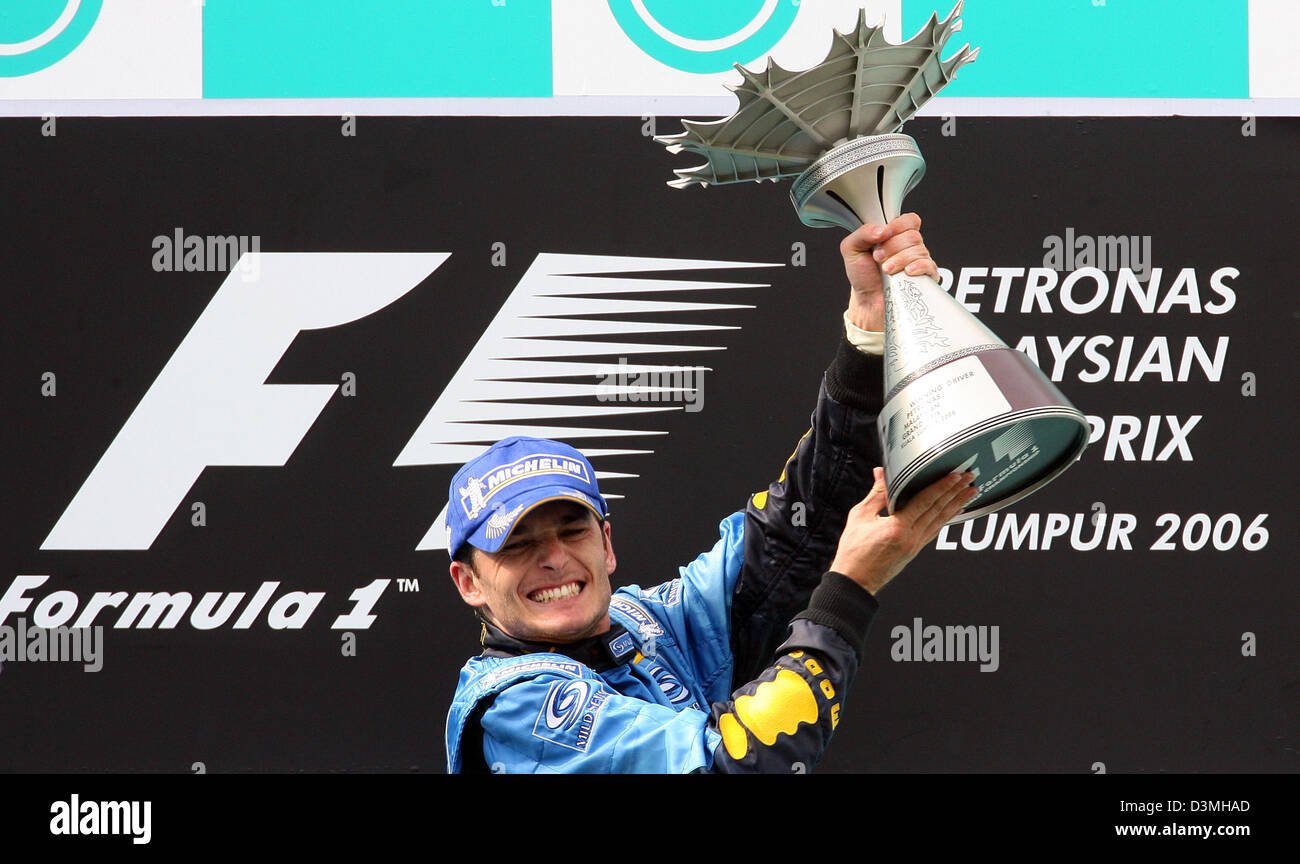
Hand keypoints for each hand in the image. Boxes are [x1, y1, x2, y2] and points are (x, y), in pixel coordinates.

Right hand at [829, 467, 975, 594]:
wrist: (855, 581)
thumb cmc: (854, 552)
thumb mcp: (860, 517)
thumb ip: (876, 494)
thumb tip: (882, 473)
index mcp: (897, 528)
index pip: (925, 502)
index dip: (941, 487)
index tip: (954, 476)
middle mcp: (911, 538)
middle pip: (938, 510)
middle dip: (955, 492)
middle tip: (969, 477)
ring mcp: (915, 545)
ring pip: (940, 520)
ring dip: (956, 504)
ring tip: (970, 491)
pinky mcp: (914, 550)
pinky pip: (934, 530)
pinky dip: (946, 518)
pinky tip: (954, 511)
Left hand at [841, 213, 938, 331]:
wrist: (867, 301)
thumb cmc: (863, 275)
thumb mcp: (852, 249)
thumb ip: (862, 233)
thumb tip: (882, 230)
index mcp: (895, 235)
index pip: (909, 220)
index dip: (897, 226)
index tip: (882, 237)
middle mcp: (909, 246)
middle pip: (912, 236)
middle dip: (892, 247)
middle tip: (878, 258)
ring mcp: (919, 261)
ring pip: (919, 250)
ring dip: (899, 260)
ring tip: (886, 270)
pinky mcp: (925, 277)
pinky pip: (929, 265)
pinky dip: (917, 267)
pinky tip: (907, 272)